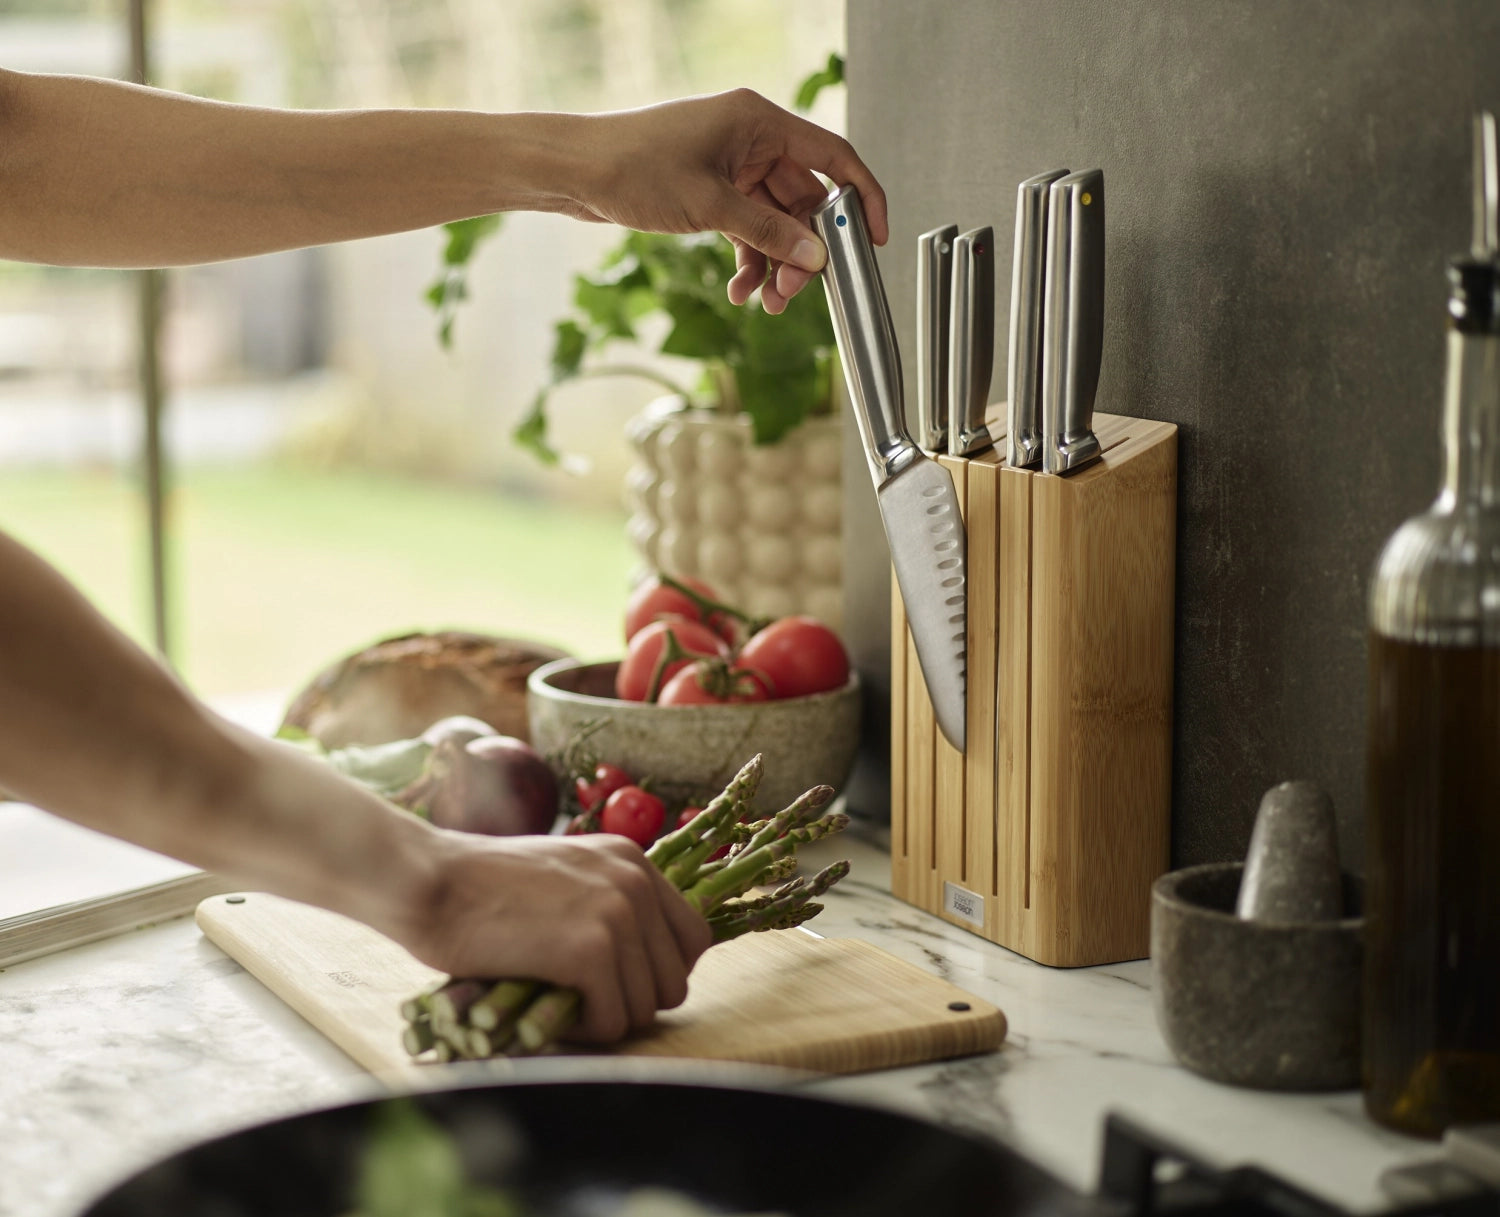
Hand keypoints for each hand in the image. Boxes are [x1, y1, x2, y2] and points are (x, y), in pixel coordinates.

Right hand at [395, 830, 712, 1042]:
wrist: (429, 881)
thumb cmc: (479, 888)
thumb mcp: (564, 877)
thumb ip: (606, 904)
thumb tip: (641, 966)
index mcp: (632, 860)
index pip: (692, 938)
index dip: (659, 973)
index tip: (619, 985)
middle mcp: (634, 882)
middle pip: (674, 980)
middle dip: (631, 1003)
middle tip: (583, 1004)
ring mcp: (616, 914)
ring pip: (645, 1007)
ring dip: (604, 1021)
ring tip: (558, 1006)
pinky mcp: (589, 950)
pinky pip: (613, 1021)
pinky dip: (584, 1033)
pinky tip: (549, 1015)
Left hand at [568, 88, 887, 313]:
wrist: (575, 172)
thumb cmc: (631, 166)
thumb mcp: (710, 206)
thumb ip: (768, 232)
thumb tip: (814, 257)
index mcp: (759, 122)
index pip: (832, 157)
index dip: (860, 198)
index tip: (873, 237)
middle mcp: (750, 140)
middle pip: (803, 200)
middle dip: (803, 250)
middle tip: (794, 291)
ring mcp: (731, 167)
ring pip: (775, 222)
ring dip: (774, 263)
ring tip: (764, 301)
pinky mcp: (712, 191)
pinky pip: (748, 229)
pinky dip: (749, 260)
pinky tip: (741, 289)